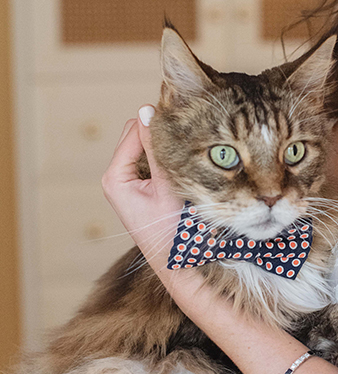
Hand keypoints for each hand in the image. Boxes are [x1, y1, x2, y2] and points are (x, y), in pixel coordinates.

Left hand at [102, 107, 185, 275]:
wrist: (175, 261)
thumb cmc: (171, 230)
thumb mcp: (166, 185)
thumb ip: (157, 149)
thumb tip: (148, 112)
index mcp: (115, 177)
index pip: (134, 131)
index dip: (156, 122)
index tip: (183, 118)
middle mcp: (115, 177)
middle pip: (134, 135)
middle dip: (157, 133)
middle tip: (186, 133)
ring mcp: (124, 182)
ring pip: (142, 146)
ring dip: (160, 144)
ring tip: (184, 148)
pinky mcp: (135, 187)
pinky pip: (147, 160)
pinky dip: (161, 156)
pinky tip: (178, 161)